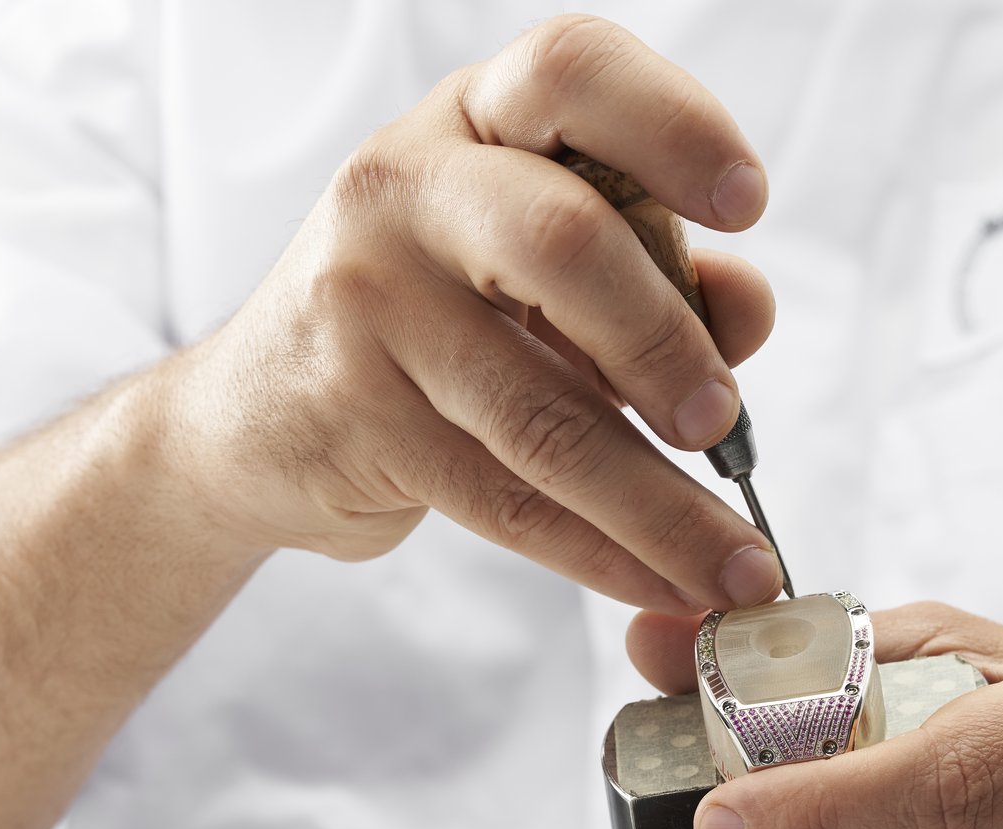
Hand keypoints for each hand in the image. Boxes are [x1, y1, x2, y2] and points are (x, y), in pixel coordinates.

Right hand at [161, 16, 781, 610]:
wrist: (255, 415)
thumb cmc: (435, 320)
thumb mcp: (544, 269)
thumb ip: (657, 270)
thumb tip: (748, 308)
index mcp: (473, 120)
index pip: (572, 73)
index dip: (673, 128)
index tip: (748, 205)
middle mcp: (405, 188)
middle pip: (563, 242)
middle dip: (665, 344)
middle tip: (721, 421)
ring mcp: (365, 301)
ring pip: (539, 411)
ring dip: (658, 505)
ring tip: (735, 567)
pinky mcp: (352, 416)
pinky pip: (504, 497)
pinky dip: (599, 553)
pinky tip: (660, 580)